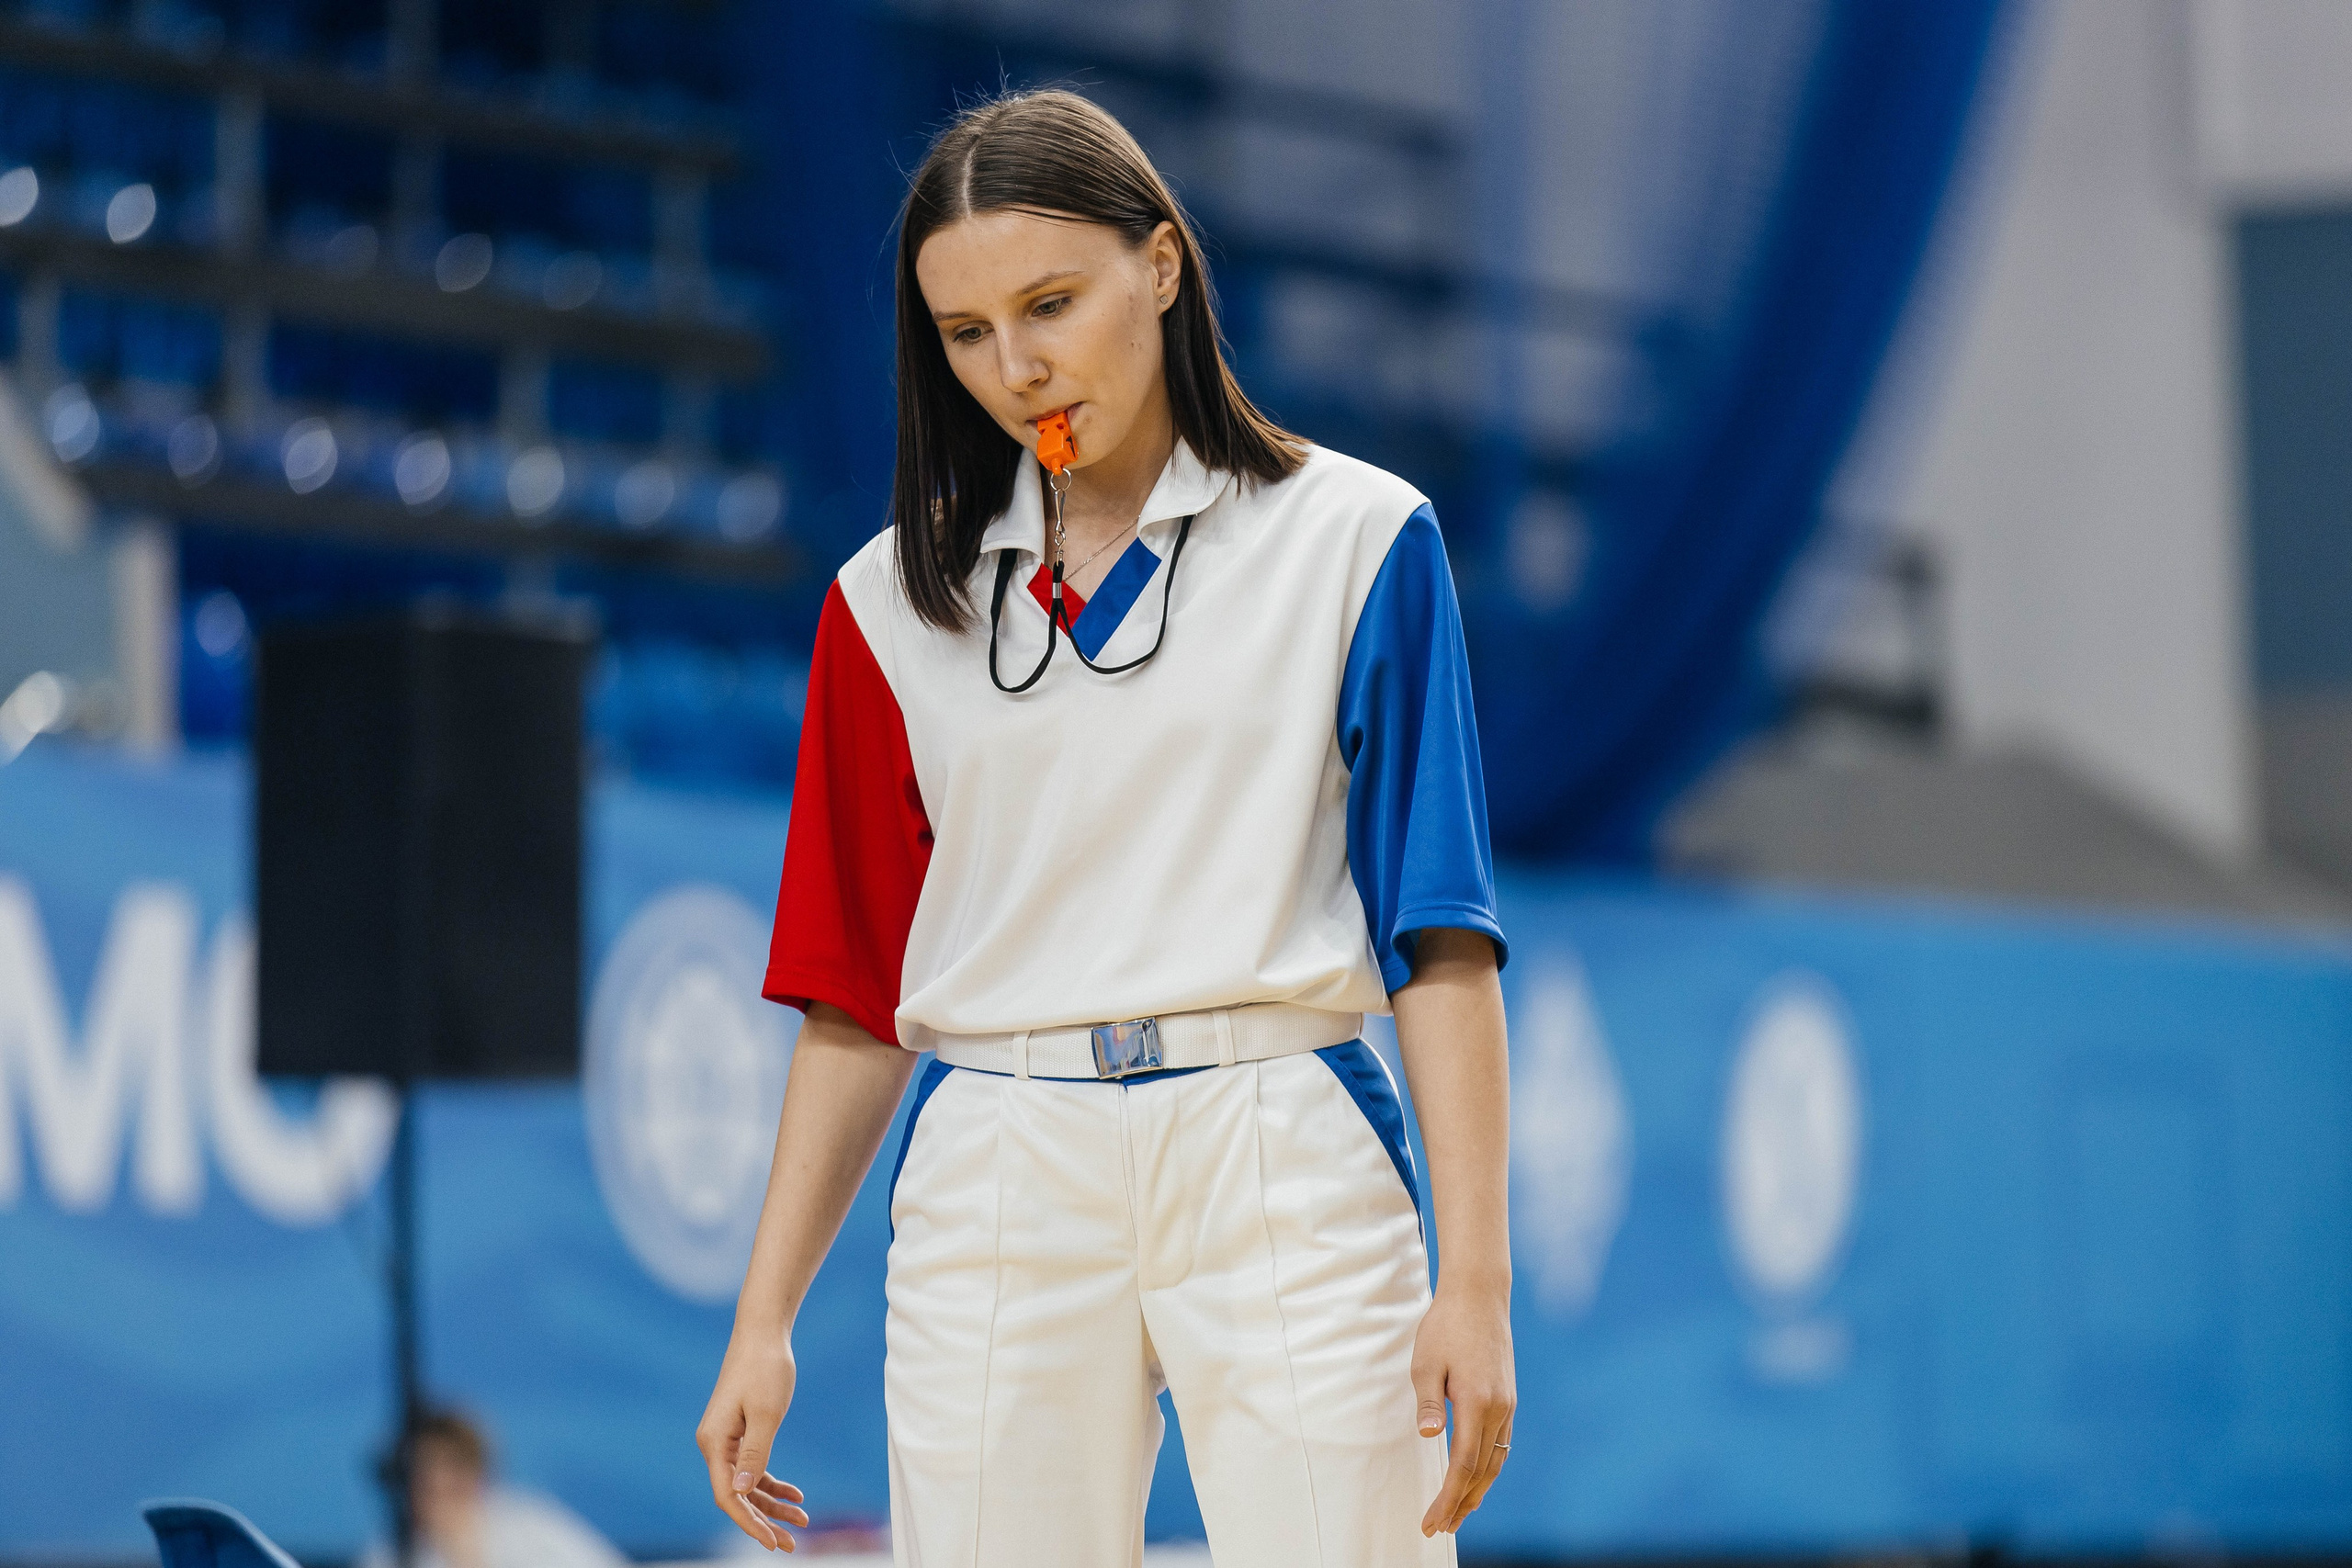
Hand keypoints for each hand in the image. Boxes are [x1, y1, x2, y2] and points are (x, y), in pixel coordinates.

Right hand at [695, 1320, 811, 1551]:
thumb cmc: (766, 1368)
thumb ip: (755, 1453)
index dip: (749, 1523)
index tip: (773, 1542)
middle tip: (791, 1544)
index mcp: (714, 1442)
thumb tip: (742, 1493)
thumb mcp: (767, 1413)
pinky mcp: (740, 1433)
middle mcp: (714, 1445)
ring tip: (802, 1521)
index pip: (728, 1496)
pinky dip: (772, 1484)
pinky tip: (796, 1495)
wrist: (764, 1333)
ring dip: (772, 1505)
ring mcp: (726, 1440)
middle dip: (763, 1522)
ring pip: (747, 1485)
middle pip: (738, 1496)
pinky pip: (754, 1468)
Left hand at [1411, 1280, 1515, 1536]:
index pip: (1463, 1465)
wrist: (1479, 1295)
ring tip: (1457, 1513)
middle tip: (1440, 1528)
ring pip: (1496, 1461)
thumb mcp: (1426, 1361)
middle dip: (1462, 1504)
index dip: (1448, 1498)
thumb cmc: (1446, 1325)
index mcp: (1477, 1402)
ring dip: (1477, 1490)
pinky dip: (1487, 1468)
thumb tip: (1430, 1437)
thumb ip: (1428, 1401)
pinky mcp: (1508, 1399)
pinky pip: (1501, 1445)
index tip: (1431, 1522)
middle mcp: (1499, 1408)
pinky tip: (1475, 1477)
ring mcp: (1507, 1404)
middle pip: (1483, 1471)